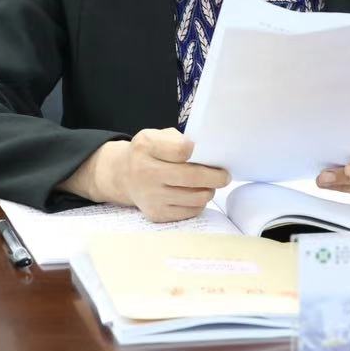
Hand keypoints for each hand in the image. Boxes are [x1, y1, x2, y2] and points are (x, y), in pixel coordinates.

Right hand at [96, 129, 231, 222]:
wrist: (124, 176)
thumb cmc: (149, 153)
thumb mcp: (156, 136)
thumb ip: (178, 140)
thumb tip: (208, 154)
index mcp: (146, 147)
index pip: (182, 150)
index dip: (198, 151)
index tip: (204, 152)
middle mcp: (145, 172)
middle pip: (192, 177)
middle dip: (216, 177)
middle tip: (225, 176)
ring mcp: (150, 196)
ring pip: (196, 197)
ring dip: (209, 191)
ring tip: (209, 185)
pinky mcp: (156, 214)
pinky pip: (190, 211)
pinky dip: (198, 203)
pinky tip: (195, 194)